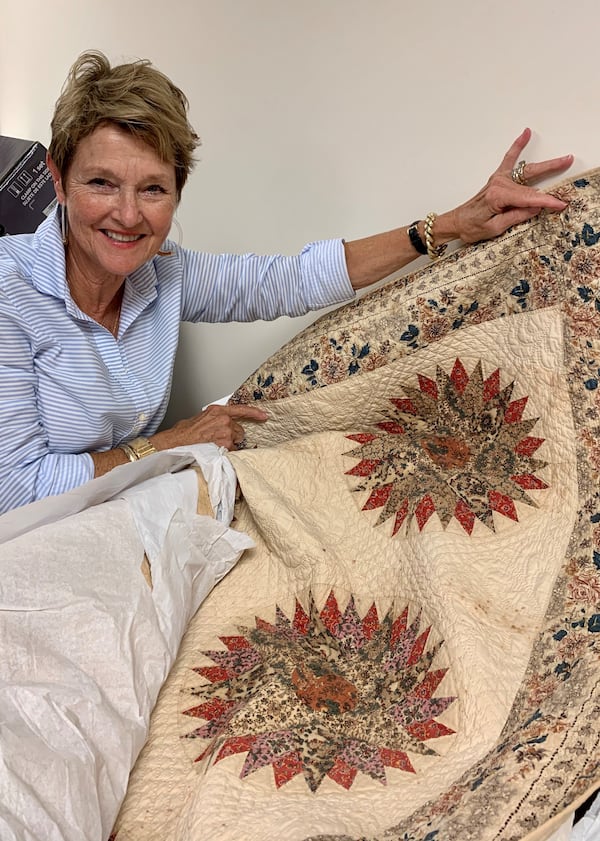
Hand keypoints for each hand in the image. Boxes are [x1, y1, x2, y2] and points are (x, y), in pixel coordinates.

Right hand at [156, 403, 267, 450]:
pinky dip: (225, 453)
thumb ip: (215, 420)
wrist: (176, 442)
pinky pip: (231, 451)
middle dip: (232, 437)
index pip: (240, 409)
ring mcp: (225, 432)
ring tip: (213, 446)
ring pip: (235, 442)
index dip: (254, 413)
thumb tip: (222, 426)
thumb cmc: (184, 433)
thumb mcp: (200, 418)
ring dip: (228, 446)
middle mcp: (223, 420)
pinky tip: (214, 451)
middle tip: (217, 441)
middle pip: (238, 430)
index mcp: (217, 411)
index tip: (264, 415)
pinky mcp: (225, 444)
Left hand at [448, 128, 573, 243]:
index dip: (546, 202)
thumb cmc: (472, 227)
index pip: (529, 199)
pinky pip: (509, 159)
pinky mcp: (497, 178)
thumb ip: (515, 216)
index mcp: (498, 196)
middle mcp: (499, 184)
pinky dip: (517, 146)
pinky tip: (525, 134)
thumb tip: (536, 207)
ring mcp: (498, 179)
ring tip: (564, 158)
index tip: (560, 204)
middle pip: (531, 180)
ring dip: (546, 165)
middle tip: (569, 170)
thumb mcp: (495, 228)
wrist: (457, 222)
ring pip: (527, 171)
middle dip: (552, 175)